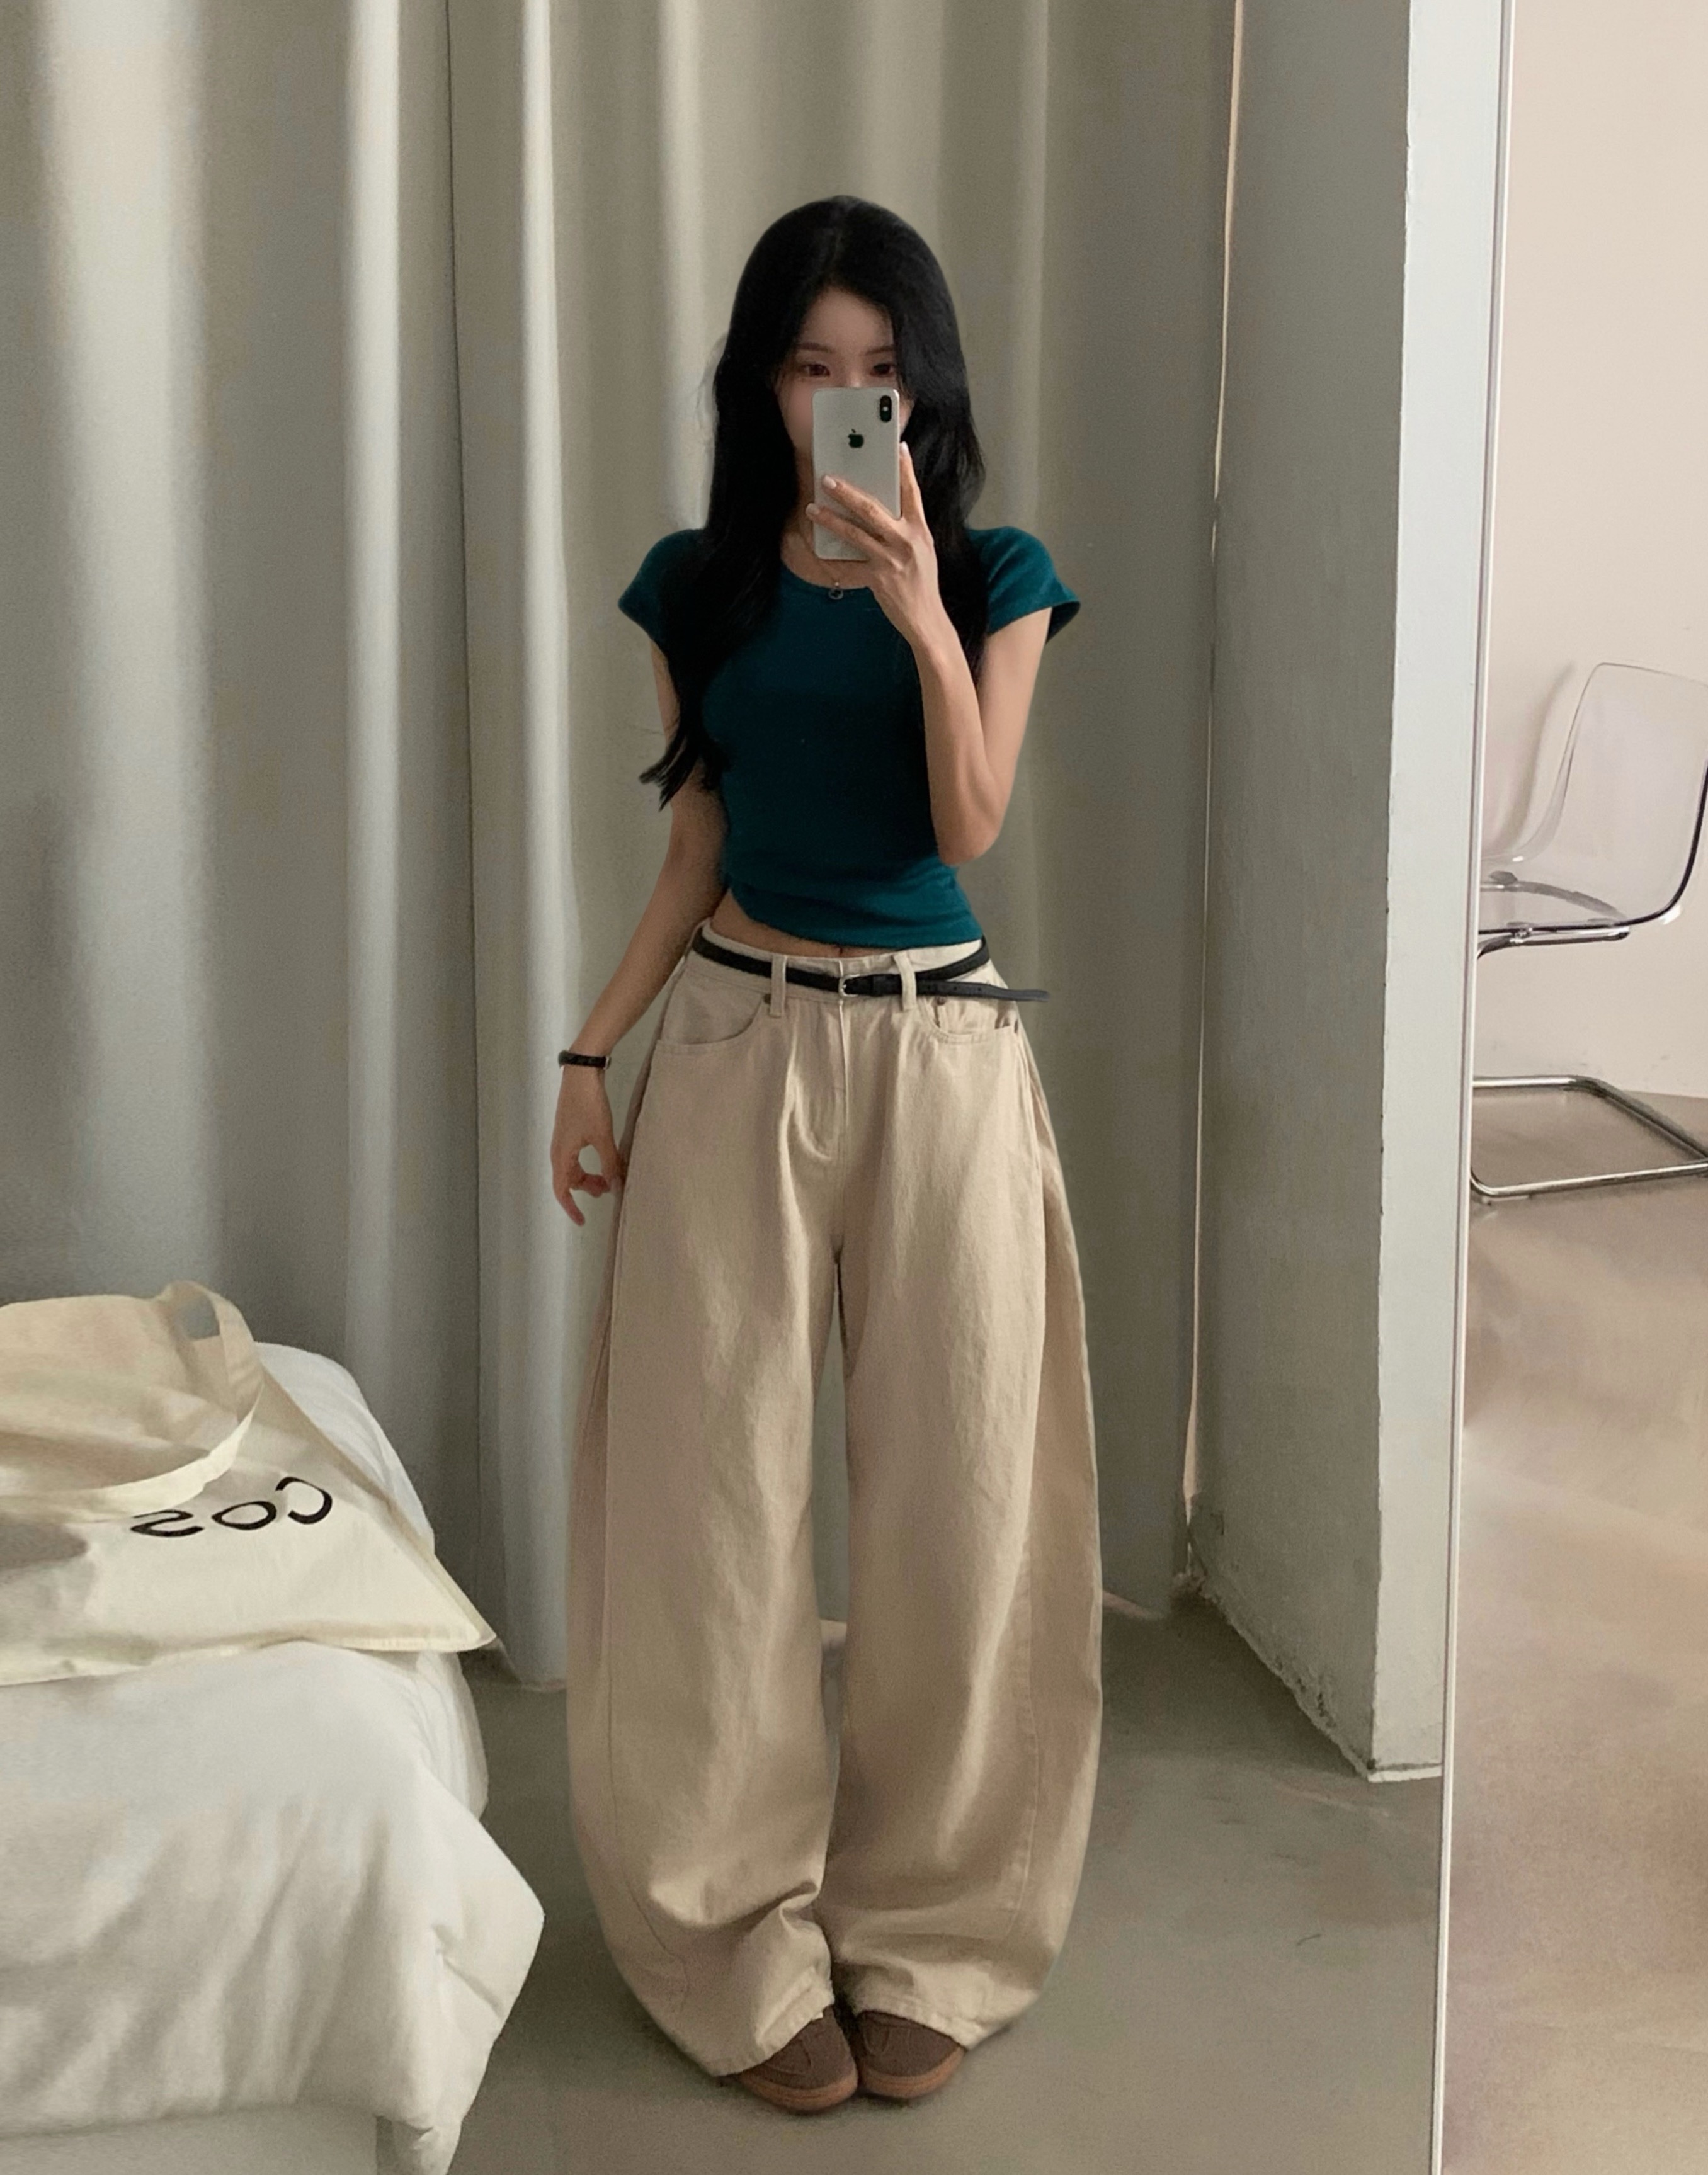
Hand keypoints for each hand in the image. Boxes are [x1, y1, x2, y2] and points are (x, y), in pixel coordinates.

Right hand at [551, 1066, 624, 1226]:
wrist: (582, 1074)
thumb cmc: (589, 1105)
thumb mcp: (602, 1137)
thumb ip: (609, 1163)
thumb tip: (614, 1186)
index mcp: (561, 1155)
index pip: (562, 1190)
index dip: (571, 1208)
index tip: (583, 1221)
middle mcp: (558, 1150)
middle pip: (569, 1180)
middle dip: (587, 1189)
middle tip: (609, 1189)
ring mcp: (563, 1139)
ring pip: (574, 1167)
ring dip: (589, 1175)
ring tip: (610, 1175)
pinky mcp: (570, 1130)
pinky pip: (576, 1156)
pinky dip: (589, 1162)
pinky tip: (605, 1157)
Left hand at [807, 443, 947, 648]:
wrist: (926, 617)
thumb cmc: (922, 583)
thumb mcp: (923, 551)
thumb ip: (907, 530)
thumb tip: (886, 512)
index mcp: (920, 530)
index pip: (912, 493)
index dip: (905, 469)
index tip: (898, 448)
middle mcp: (906, 541)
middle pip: (872, 508)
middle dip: (847, 492)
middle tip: (828, 479)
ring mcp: (890, 559)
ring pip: (854, 532)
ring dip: (830, 519)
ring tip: (813, 509)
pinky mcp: (877, 578)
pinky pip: (849, 564)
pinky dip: (834, 559)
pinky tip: (820, 551)